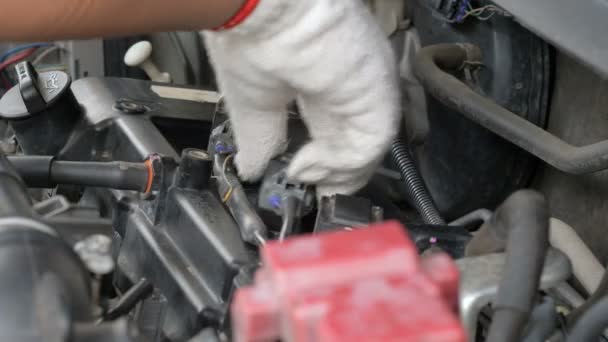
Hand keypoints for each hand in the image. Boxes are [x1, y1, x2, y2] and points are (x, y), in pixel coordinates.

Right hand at [203, 0, 400, 196]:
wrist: (258, 8)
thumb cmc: (250, 36)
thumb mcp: (251, 101)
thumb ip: (259, 137)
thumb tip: (252, 167)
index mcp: (317, 77)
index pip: (329, 127)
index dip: (320, 158)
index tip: (303, 179)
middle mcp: (345, 83)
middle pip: (352, 141)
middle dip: (336, 174)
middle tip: (318, 195)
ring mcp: (364, 90)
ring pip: (365, 148)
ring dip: (337, 174)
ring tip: (305, 179)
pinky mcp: (376, 97)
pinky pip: (368, 146)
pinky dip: (341, 167)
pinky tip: (308, 167)